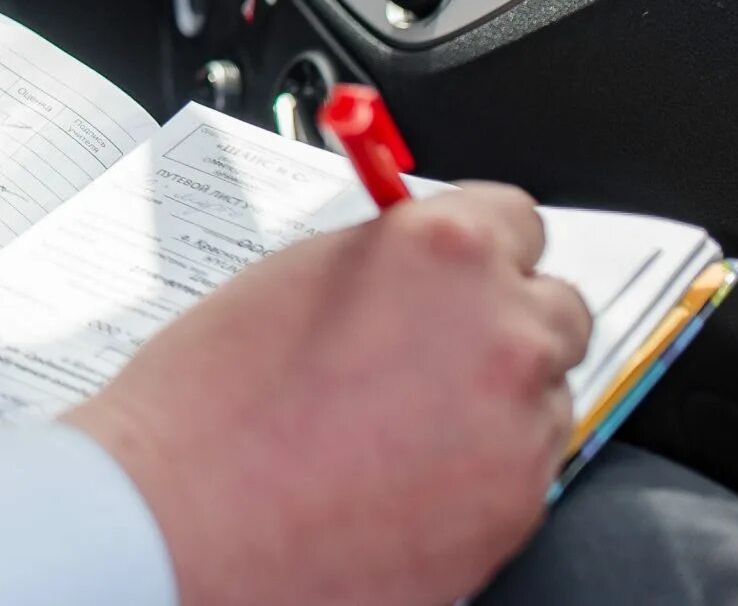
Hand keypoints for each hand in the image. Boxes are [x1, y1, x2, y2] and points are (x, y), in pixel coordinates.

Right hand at [63, 185, 592, 605]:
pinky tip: (401, 473)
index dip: (479, 245)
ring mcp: (518, 429)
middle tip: (430, 350)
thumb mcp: (294, 276)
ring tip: (398, 423)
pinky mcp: (517, 511)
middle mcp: (501, 333)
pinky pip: (523, 470)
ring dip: (493, 400)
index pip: (518, 218)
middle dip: (500, 322)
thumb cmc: (210, 402)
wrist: (182, 519)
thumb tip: (418, 269)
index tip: (458, 269)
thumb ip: (384, 260)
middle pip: (556, 307)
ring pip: (544, 395)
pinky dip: (479, 468)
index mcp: (446, 251)